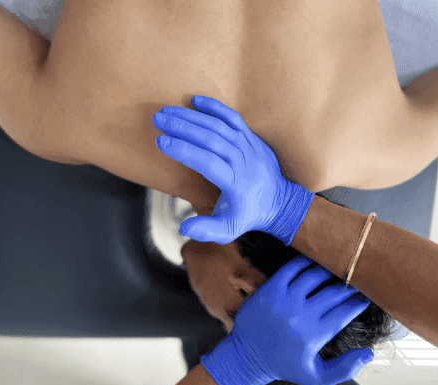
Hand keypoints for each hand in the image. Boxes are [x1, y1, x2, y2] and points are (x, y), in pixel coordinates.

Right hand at [153, 95, 314, 245]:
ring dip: (192, 115)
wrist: (279, 201)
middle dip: (181, 126)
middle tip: (158, 119)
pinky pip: (232, 117)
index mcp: (235, 182)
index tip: (162, 142)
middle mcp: (242, 160)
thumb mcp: (230, 230)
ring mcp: (248, 146)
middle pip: (210, 138)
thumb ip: (207, 230)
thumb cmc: (249, 214)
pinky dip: (215, 107)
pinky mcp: (250, 137)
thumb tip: (184, 229)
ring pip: (218, 125)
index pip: (206, 161)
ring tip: (168, 111)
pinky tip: (195, 100)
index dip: (183, 150)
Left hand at [200, 255, 374, 384]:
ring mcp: (283, 301)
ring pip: (314, 276)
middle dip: (349, 285)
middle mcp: (300, 316)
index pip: (345, 312)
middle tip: (357, 280)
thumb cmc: (285, 366)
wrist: (247, 356)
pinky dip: (305, 262)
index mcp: (314, 336)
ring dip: (329, 270)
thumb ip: (345, 369)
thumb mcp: (317, 378)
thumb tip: (369, 354)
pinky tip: (314, 262)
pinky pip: (292, 268)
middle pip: (333, 292)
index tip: (366, 297)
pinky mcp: (269, 290)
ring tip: (337, 269)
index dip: (359, 302)